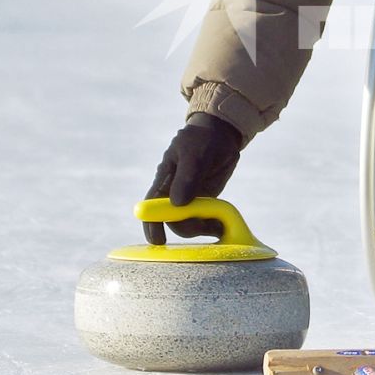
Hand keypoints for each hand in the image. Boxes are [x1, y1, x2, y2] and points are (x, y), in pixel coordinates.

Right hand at [145, 113, 242, 235]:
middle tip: (206, 226)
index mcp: (164, 180)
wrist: (220, 133)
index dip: (152, 225)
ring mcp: (190, 197)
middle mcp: (174, 192)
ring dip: (201, 228)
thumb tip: (177, 203)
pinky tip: (222, 225)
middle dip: (186, 227)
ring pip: (188, 223)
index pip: (152, 206)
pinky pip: (204, 219)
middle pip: (172, 220)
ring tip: (219, 225)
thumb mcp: (195, 154)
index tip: (158, 241)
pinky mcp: (205, 200)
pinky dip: (212, 225)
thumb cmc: (201, 139)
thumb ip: (187, 178)